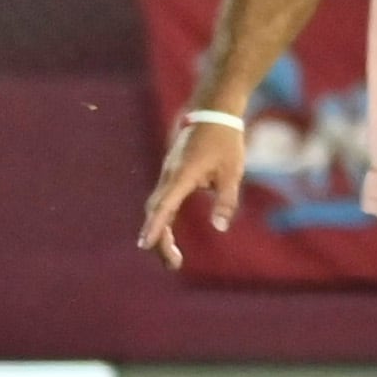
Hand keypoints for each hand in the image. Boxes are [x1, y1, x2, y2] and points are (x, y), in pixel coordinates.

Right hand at [137, 116, 246, 270]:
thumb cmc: (225, 140)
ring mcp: (168, 174)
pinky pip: (162, 201)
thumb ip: (225, 200)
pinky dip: (163, 220)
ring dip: (161, 233)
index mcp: (183, 175)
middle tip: (174, 265)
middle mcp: (170, 175)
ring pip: (157, 208)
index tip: (144, 245)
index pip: (165, 206)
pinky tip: (169, 237)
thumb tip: (219, 228)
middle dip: (160, 239)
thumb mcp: (232, 171)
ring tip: (174, 259)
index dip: (154, 227)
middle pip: (156, 212)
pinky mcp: (171, 174)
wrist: (213, 111)